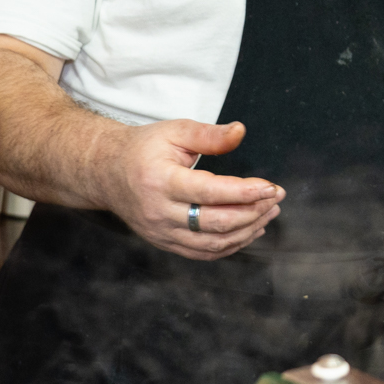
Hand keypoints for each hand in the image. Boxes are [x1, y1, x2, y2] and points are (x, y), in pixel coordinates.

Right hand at [96, 119, 283, 260]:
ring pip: (212, 244)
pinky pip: (203, 253)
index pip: (210, 192)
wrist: (106, 172)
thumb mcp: (174, 131)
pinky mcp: (165, 243)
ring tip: (270, 213)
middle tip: (276, 198)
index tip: (271, 187)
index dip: (245, 192)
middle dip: (253, 212)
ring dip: (247, 231)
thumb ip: (209, 134)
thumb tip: (241, 131)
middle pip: (215, 222)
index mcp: (161, 180)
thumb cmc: (143, 148)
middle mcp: (159, 212)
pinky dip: (231, 246)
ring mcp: (161, 232)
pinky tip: (250, 230)